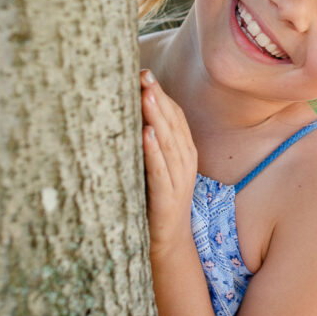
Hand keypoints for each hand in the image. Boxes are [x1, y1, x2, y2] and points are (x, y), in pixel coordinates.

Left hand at [141, 69, 197, 254]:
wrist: (169, 241)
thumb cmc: (157, 200)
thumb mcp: (157, 167)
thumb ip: (151, 144)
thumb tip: (131, 115)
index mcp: (185, 152)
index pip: (176, 117)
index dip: (162, 94)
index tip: (145, 74)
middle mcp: (185, 161)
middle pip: (173, 124)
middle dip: (158, 98)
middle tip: (143, 75)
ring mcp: (179, 179)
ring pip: (169, 142)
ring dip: (157, 117)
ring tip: (145, 95)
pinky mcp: (167, 196)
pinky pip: (161, 170)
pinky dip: (154, 151)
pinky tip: (145, 134)